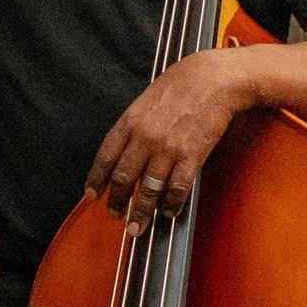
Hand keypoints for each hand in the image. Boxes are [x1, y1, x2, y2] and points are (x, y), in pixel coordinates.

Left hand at [85, 49, 253, 220]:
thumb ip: (134, 125)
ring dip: (141, 213)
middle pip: (124, 178)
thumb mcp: (147, 99)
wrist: (214, 79)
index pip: (106, 156)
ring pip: (148, 190)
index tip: (91, 194)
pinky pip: (177, 189)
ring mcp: (168, 149)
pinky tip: (168, 212)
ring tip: (136, 227)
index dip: (96, 179)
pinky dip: (171, 205)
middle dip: (116, 202)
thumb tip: (125, 150)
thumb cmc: (182, 84)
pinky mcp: (191, 157)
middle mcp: (145, 137)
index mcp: (130, 121)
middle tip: (114, 215)